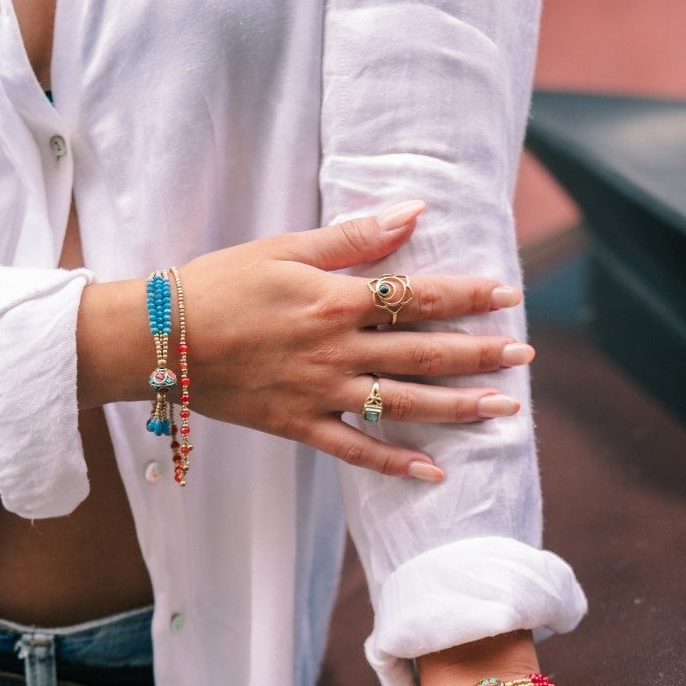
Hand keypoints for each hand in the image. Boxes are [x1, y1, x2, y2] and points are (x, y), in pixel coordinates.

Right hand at [176, 202, 531, 479]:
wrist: (159, 338)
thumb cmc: (219, 283)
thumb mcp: (286, 247)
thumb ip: (354, 237)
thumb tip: (415, 212)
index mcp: (336, 299)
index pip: (419, 296)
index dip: (468, 295)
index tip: (509, 295)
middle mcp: (337, 350)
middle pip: (424, 353)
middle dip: (480, 354)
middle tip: (526, 355)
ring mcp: (320, 393)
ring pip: (403, 404)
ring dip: (458, 408)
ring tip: (505, 410)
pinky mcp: (298, 426)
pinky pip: (356, 451)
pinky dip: (395, 465)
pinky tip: (433, 472)